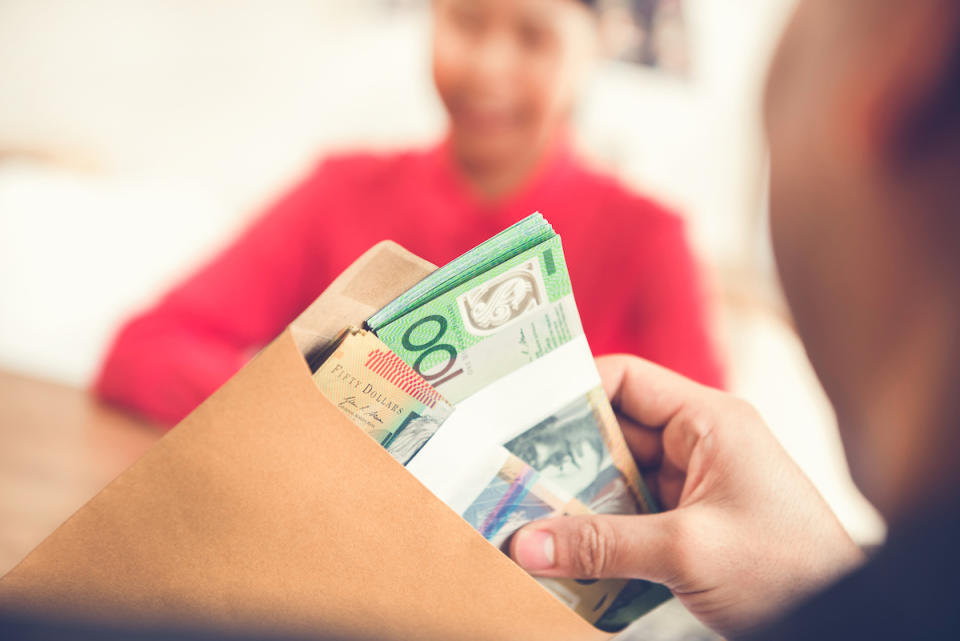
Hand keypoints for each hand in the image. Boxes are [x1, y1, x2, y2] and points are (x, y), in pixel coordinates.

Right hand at [509, 355, 863, 636]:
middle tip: (509, 472)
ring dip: (578, 499)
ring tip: (524, 513)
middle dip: (564, 455)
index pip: (628, 380)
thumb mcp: (688, 551)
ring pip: (619, 477)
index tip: (521, 413)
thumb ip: (602, 544)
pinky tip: (564, 546)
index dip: (574, 390)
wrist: (847, 620)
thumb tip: (524, 545)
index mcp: (709, 420)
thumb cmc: (785, 569)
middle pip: (615, 431)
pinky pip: (633, 513)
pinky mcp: (692, 523)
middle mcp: (699, 443)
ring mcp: (695, 484)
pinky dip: (601, 529)